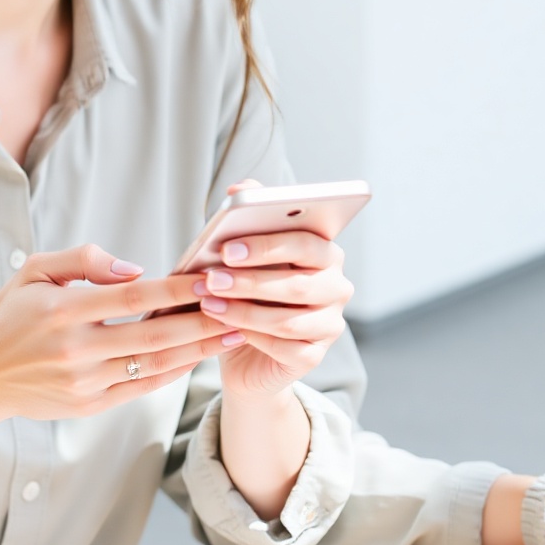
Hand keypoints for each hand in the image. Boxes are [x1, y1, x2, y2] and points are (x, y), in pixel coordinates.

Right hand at [0, 245, 227, 430]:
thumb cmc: (8, 317)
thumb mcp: (34, 272)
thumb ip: (84, 260)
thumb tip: (136, 269)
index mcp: (62, 310)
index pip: (131, 298)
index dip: (174, 291)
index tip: (209, 279)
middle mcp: (76, 349)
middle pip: (153, 337)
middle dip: (201, 322)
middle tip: (239, 306)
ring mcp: (83, 382)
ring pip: (154, 366)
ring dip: (197, 350)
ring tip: (232, 333)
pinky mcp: (87, 406)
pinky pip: (140, 388)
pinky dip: (171, 374)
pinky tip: (197, 357)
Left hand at [193, 190, 352, 397]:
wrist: (247, 352)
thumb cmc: (248, 293)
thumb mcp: (244, 256)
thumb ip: (248, 218)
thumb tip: (239, 188)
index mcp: (326, 252)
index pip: (306, 242)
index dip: (267, 245)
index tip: (227, 247)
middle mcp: (337, 286)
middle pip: (298, 284)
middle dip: (250, 281)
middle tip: (210, 278)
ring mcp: (330, 324)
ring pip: (288, 319)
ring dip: (243, 311)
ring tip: (208, 303)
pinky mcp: (315, 356)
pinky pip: (285, 348)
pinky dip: (252, 338)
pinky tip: (225, 329)